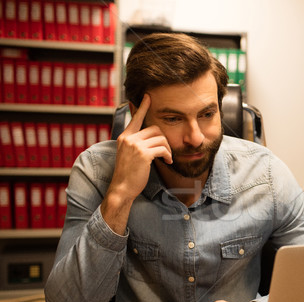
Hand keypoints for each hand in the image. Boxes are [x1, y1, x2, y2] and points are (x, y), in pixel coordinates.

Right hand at [100, 94, 172, 234]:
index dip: (143, 107)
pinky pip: (163, 148)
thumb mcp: (129, 155)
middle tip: (166, 151)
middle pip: (155, 129)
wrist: (122, 188)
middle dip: (165, 139)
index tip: (148, 96)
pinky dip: (168, 155)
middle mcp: (128, 138)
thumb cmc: (128, 174)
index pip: (135, 118)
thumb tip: (151, 138)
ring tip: (167, 157)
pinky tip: (168, 161)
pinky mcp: (143, 154)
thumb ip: (136, 144)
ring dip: (168, 148)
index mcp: (124, 137)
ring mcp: (135, 145)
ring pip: (161, 138)